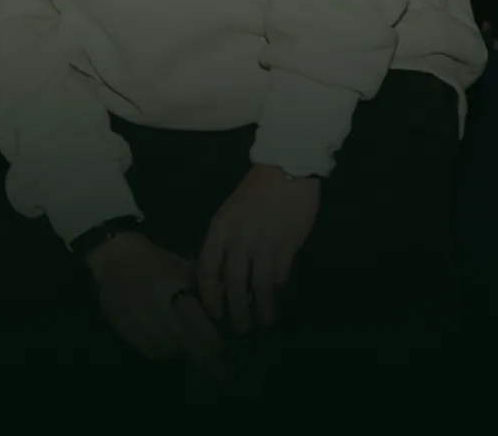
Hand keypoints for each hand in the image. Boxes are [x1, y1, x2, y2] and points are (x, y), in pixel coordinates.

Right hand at [87, 230, 228, 374]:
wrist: (110, 256)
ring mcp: (134, 317)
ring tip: (190, 351)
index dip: (212, 339)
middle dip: (204, 358)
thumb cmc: (152, 259)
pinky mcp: (120, 326)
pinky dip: (161, 352)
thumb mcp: (180, 265)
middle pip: (183, 340)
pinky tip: (168, 346)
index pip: (196, 322)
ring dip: (182, 353)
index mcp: (170, 286)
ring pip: (166, 349)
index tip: (222, 348)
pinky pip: (147, 349)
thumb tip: (226, 304)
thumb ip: (201, 287)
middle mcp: (152, 304)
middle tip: (221, 373)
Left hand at [196, 164, 319, 333]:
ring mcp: (265, 241)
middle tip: (239, 328)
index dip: (210, 294)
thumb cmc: (255, 192)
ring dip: (262, 307)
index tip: (213, 312)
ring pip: (260, 284)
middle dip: (236, 310)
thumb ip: (225, 243)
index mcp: (220, 228)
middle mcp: (240, 237)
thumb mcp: (230, 214)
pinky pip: (281, 273)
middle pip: (234, 283)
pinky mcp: (289, 243)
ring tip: (263, 322)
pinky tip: (278, 294)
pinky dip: (279, 286)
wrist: (287, 169)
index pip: (208, 268)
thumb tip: (222, 276)